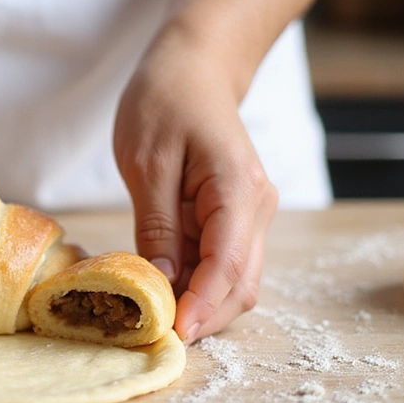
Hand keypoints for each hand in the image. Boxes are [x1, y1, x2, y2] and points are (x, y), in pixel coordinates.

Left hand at [113, 30, 277, 343]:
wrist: (193, 68)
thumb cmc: (165, 102)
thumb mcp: (147, 163)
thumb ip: (157, 224)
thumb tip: (162, 280)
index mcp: (239, 190)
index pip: (228, 265)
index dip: (202, 305)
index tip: (173, 334)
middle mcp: (255, 208)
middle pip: (240, 284)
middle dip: (202, 315)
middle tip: (152, 334)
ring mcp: (248, 215)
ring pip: (233, 281)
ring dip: (197, 304)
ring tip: (150, 316)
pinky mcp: (231, 219)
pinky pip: (218, 264)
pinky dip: (193, 284)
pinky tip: (159, 290)